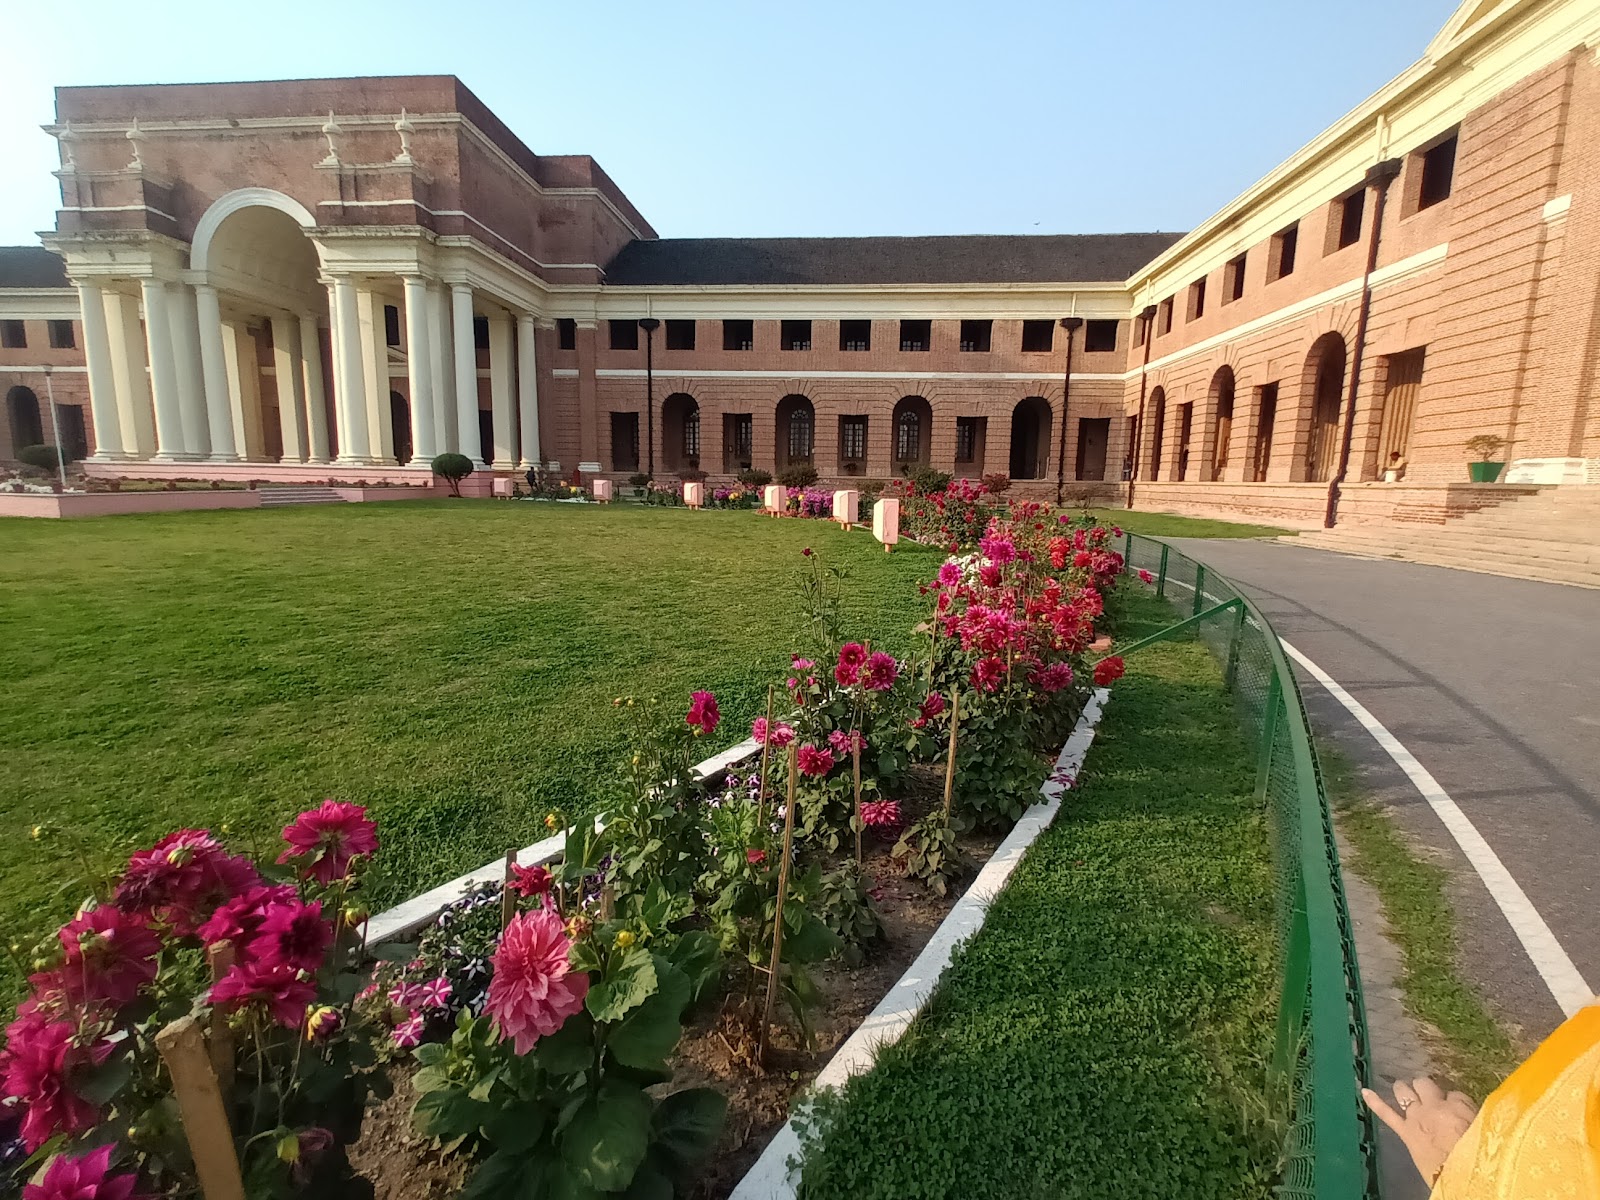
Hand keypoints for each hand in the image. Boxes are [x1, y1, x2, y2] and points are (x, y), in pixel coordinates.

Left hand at [1362, 1077, 1477, 1185]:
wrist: (1460, 1178)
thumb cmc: (1477, 1156)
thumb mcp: (1482, 1132)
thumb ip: (1473, 1118)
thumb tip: (1468, 1114)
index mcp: (1457, 1107)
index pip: (1455, 1094)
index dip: (1455, 1101)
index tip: (1457, 1109)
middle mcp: (1433, 1107)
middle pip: (1425, 1084)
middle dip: (1427, 1088)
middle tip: (1431, 1097)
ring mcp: (1416, 1118)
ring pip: (1405, 1092)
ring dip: (1405, 1090)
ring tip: (1405, 1090)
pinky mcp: (1405, 1132)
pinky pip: (1387, 1114)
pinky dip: (1375, 1103)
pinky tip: (1364, 1092)